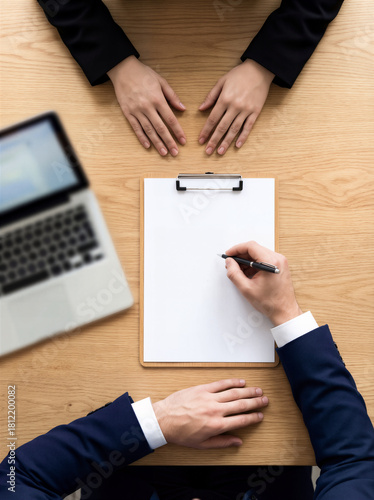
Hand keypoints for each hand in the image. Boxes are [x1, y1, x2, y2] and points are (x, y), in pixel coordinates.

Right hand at [108, 56, 185, 155]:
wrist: (123, 69)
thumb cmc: (143, 74)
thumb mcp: (161, 81)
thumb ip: (172, 96)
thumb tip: (183, 109)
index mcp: (158, 99)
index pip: (170, 119)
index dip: (177, 131)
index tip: (183, 141)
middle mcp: (147, 107)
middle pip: (160, 128)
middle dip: (169, 141)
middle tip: (175, 153)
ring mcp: (137, 111)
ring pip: (149, 130)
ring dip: (157, 143)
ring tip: (164, 153)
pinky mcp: (128, 113)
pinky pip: (136, 128)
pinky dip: (142, 138)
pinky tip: (148, 146)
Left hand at [152, 379, 267, 448]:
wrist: (164, 420)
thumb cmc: (181, 434)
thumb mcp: (202, 444)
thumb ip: (222, 442)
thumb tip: (238, 442)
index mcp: (217, 425)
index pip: (241, 420)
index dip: (253, 418)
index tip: (260, 415)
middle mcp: (216, 410)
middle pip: (241, 404)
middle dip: (255, 402)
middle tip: (265, 400)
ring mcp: (209, 398)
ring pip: (233, 393)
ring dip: (247, 391)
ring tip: (257, 390)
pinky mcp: (202, 389)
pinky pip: (220, 384)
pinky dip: (232, 382)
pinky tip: (241, 381)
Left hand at [198, 59, 273, 154]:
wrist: (260, 69)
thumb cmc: (239, 75)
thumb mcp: (222, 81)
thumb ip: (211, 96)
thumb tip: (201, 109)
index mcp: (225, 99)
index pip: (212, 119)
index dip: (206, 131)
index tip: (200, 140)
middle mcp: (235, 106)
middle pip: (222, 127)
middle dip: (214, 140)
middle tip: (208, 151)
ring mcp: (246, 110)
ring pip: (234, 130)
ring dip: (226, 142)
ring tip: (220, 152)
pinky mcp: (255, 112)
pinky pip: (248, 127)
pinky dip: (242, 137)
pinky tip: (237, 146)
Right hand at [225, 241, 302, 325]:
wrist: (284, 311)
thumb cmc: (270, 302)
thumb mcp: (246, 288)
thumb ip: (234, 273)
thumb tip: (229, 262)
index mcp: (271, 262)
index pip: (251, 246)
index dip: (236, 249)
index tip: (229, 254)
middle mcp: (278, 259)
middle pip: (255, 249)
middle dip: (241, 255)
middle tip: (231, 263)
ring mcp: (280, 262)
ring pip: (258, 254)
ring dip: (247, 260)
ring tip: (239, 271)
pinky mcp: (280, 266)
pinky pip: (264, 259)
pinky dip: (254, 264)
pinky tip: (247, 273)